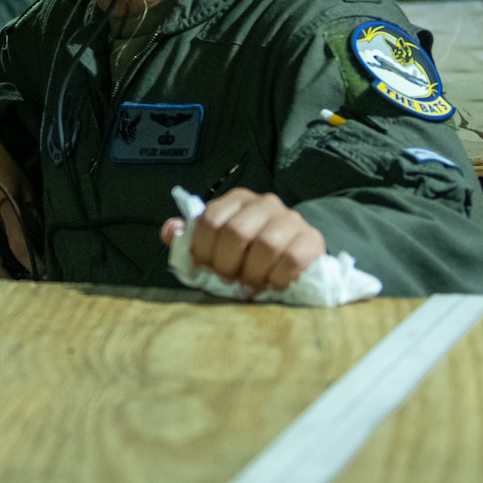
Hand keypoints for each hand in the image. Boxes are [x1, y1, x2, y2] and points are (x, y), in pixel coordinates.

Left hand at [161, 188, 324, 294]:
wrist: (292, 253)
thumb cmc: (246, 250)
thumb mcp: (215, 241)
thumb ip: (190, 236)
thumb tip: (170, 232)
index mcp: (236, 199)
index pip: (209, 221)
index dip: (203, 250)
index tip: (206, 267)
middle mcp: (264, 203)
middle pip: (235, 232)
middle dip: (226, 263)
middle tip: (228, 278)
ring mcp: (291, 219)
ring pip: (266, 245)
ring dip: (253, 273)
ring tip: (250, 282)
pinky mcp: (312, 239)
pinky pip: (292, 259)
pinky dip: (278, 278)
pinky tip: (272, 283)